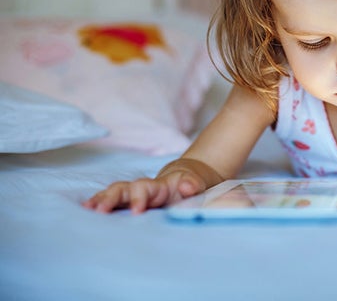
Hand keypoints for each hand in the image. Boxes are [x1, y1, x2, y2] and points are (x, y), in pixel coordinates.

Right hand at [82, 169, 207, 213]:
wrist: (184, 181)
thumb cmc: (188, 184)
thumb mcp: (195, 182)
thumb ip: (192, 184)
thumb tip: (188, 187)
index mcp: (157, 186)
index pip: (143, 189)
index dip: (138, 198)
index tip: (137, 211)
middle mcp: (140, 189)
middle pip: (121, 189)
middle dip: (110, 198)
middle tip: (100, 211)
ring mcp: (132, 196)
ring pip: (112, 195)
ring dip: (99, 201)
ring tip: (86, 210)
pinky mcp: (127, 204)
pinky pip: (110, 203)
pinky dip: (97, 205)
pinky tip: (85, 212)